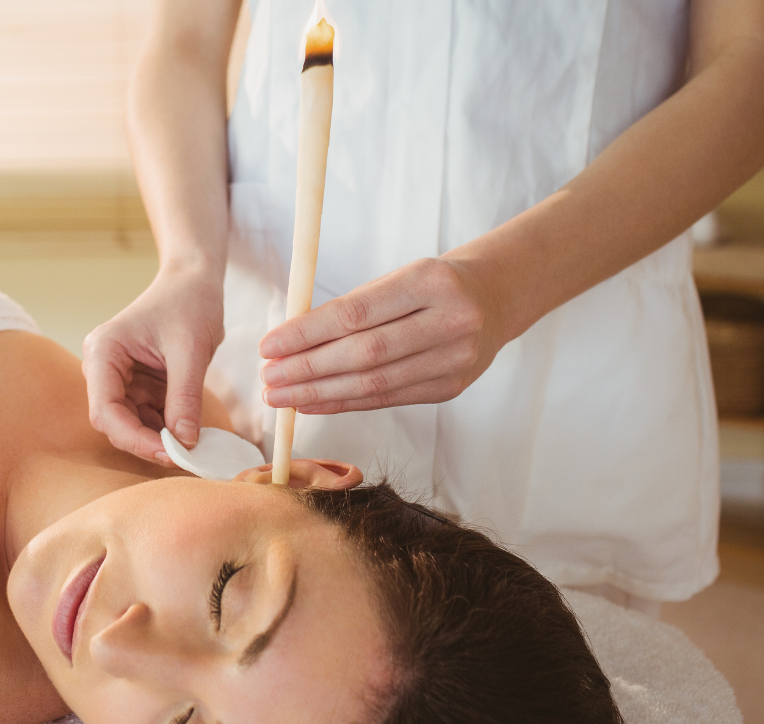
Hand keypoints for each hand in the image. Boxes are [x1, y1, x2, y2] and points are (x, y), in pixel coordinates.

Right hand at [83, 264, 224, 464]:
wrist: (195, 281)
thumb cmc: (189, 302)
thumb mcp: (190, 349)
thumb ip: (185, 396)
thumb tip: (185, 442)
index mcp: (103, 352)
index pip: (105, 410)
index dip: (134, 438)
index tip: (170, 453)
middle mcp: (103, 367)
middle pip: (114, 422)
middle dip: (146, 441)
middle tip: (184, 457)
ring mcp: (119, 377)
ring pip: (130, 423)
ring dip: (158, 438)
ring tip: (191, 446)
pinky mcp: (137, 384)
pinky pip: (146, 415)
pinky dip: (166, 428)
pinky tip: (188, 433)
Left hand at [258, 256, 506, 413]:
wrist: (494, 299)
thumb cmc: (429, 286)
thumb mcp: (396, 279)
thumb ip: (350, 308)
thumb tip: (288, 342)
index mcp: (429, 280)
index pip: (356, 314)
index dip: (307, 333)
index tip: (270, 346)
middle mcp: (449, 321)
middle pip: (364, 354)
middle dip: (308, 369)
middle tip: (269, 377)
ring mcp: (455, 359)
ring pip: (374, 383)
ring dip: (320, 393)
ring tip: (281, 396)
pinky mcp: (451, 388)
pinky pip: (387, 399)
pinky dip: (344, 403)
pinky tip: (313, 404)